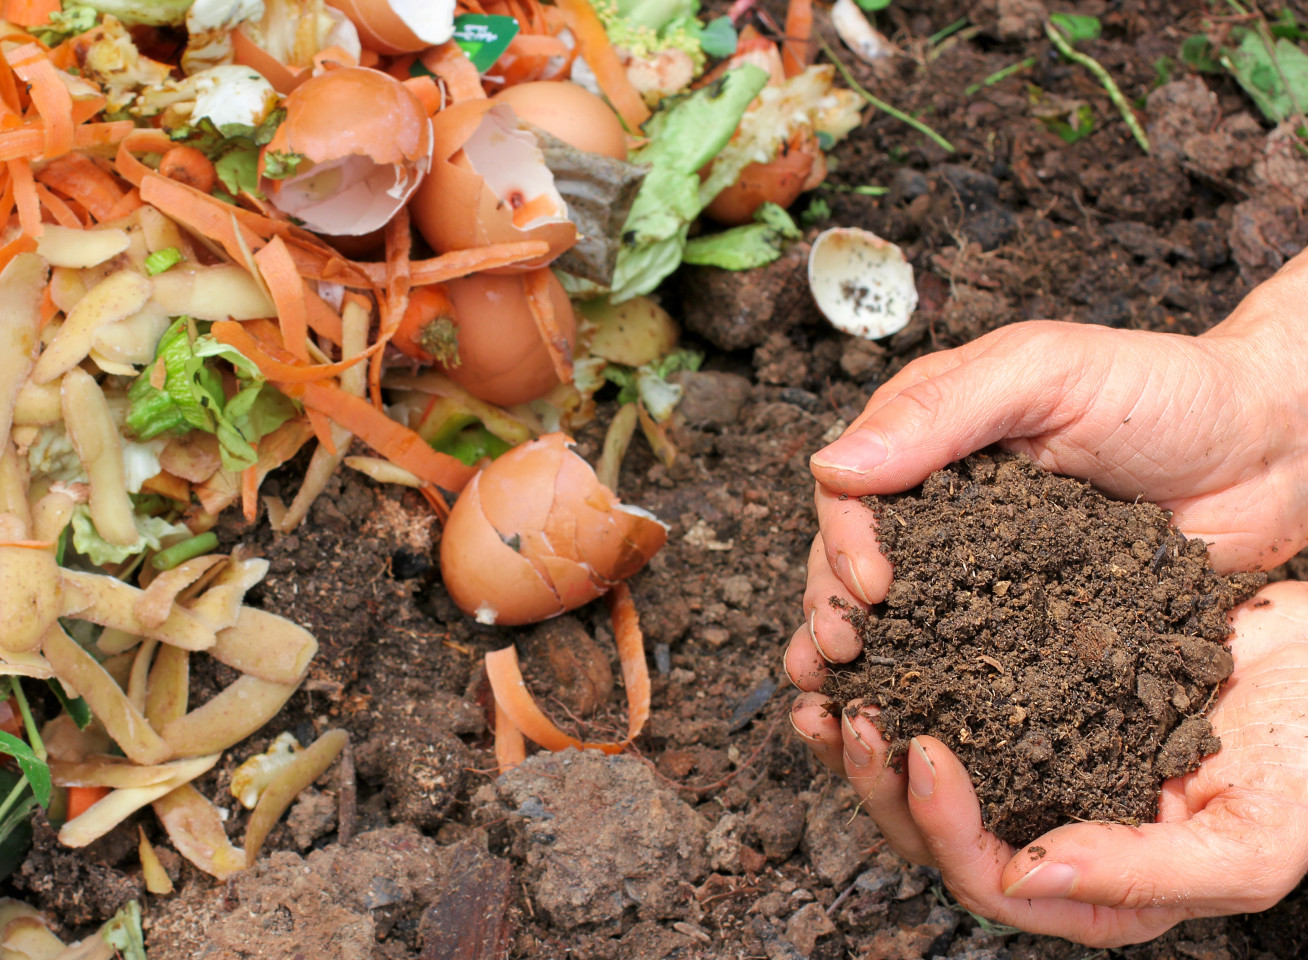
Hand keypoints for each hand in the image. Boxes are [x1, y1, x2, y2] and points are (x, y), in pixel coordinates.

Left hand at [794, 582, 1307, 946]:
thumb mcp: (1250, 840)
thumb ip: (1143, 873)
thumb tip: (1024, 875)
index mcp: (1093, 884)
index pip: (988, 878)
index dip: (943, 825)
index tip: (922, 750)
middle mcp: (1050, 826)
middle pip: (935, 830)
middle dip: (879, 780)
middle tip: (850, 714)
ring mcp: (1034, 759)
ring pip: (924, 766)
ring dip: (867, 733)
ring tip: (826, 684)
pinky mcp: (1027, 693)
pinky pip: (947, 692)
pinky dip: (902, 673)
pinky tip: (872, 640)